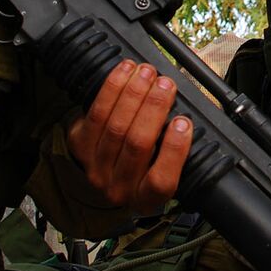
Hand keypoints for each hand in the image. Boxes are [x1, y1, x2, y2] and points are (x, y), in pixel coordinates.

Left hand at [66, 61, 191, 214]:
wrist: (106, 170)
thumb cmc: (147, 164)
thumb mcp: (167, 167)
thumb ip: (179, 149)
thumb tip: (190, 115)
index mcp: (146, 198)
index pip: (161, 179)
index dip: (174, 150)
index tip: (184, 122)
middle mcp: (119, 188)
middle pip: (137, 144)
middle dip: (153, 108)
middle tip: (166, 84)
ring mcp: (96, 168)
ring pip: (116, 126)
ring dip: (133, 93)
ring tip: (147, 72)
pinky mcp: (79, 146)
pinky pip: (96, 113)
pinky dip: (112, 88)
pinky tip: (125, 71)